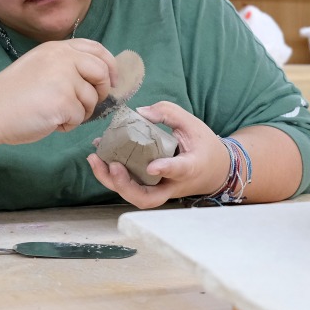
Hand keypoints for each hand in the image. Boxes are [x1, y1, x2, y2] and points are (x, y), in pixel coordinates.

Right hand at [0, 39, 115, 145]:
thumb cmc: (13, 93)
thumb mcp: (41, 65)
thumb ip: (67, 65)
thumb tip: (101, 76)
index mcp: (58, 48)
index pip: (96, 49)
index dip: (110, 65)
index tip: (112, 80)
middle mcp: (63, 59)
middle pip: (102, 72)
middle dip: (102, 91)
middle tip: (87, 104)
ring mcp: (64, 79)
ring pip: (92, 99)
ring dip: (80, 112)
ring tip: (55, 114)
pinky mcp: (64, 102)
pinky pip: (80, 117)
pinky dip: (68, 125)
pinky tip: (50, 122)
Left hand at [87, 101, 230, 208]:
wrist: (215, 170)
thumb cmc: (204, 145)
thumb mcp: (193, 123)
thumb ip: (168, 113)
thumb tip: (140, 112)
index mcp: (191, 166)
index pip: (179, 170)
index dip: (166, 169)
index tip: (153, 167)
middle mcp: (174, 184)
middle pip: (147, 197)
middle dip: (125, 186)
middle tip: (112, 166)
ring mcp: (161, 190)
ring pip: (135, 196)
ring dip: (112, 182)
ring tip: (95, 160)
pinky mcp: (151, 188)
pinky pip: (131, 187)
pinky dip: (112, 176)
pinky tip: (99, 159)